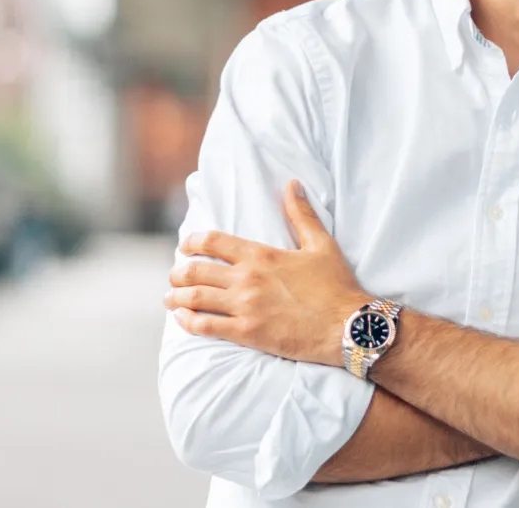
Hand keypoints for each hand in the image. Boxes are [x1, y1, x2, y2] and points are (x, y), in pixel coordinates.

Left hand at [164, 181, 370, 365]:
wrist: (347, 326)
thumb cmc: (336, 286)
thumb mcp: (321, 244)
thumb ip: (302, 214)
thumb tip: (292, 184)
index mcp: (261, 255)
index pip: (214, 241)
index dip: (193, 241)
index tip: (185, 246)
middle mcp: (247, 278)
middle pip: (196, 270)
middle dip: (179, 272)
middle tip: (174, 276)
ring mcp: (245, 307)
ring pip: (195, 298)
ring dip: (177, 297)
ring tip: (171, 299)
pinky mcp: (247, 333)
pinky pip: (206, 326)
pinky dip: (188, 322)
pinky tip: (183, 319)